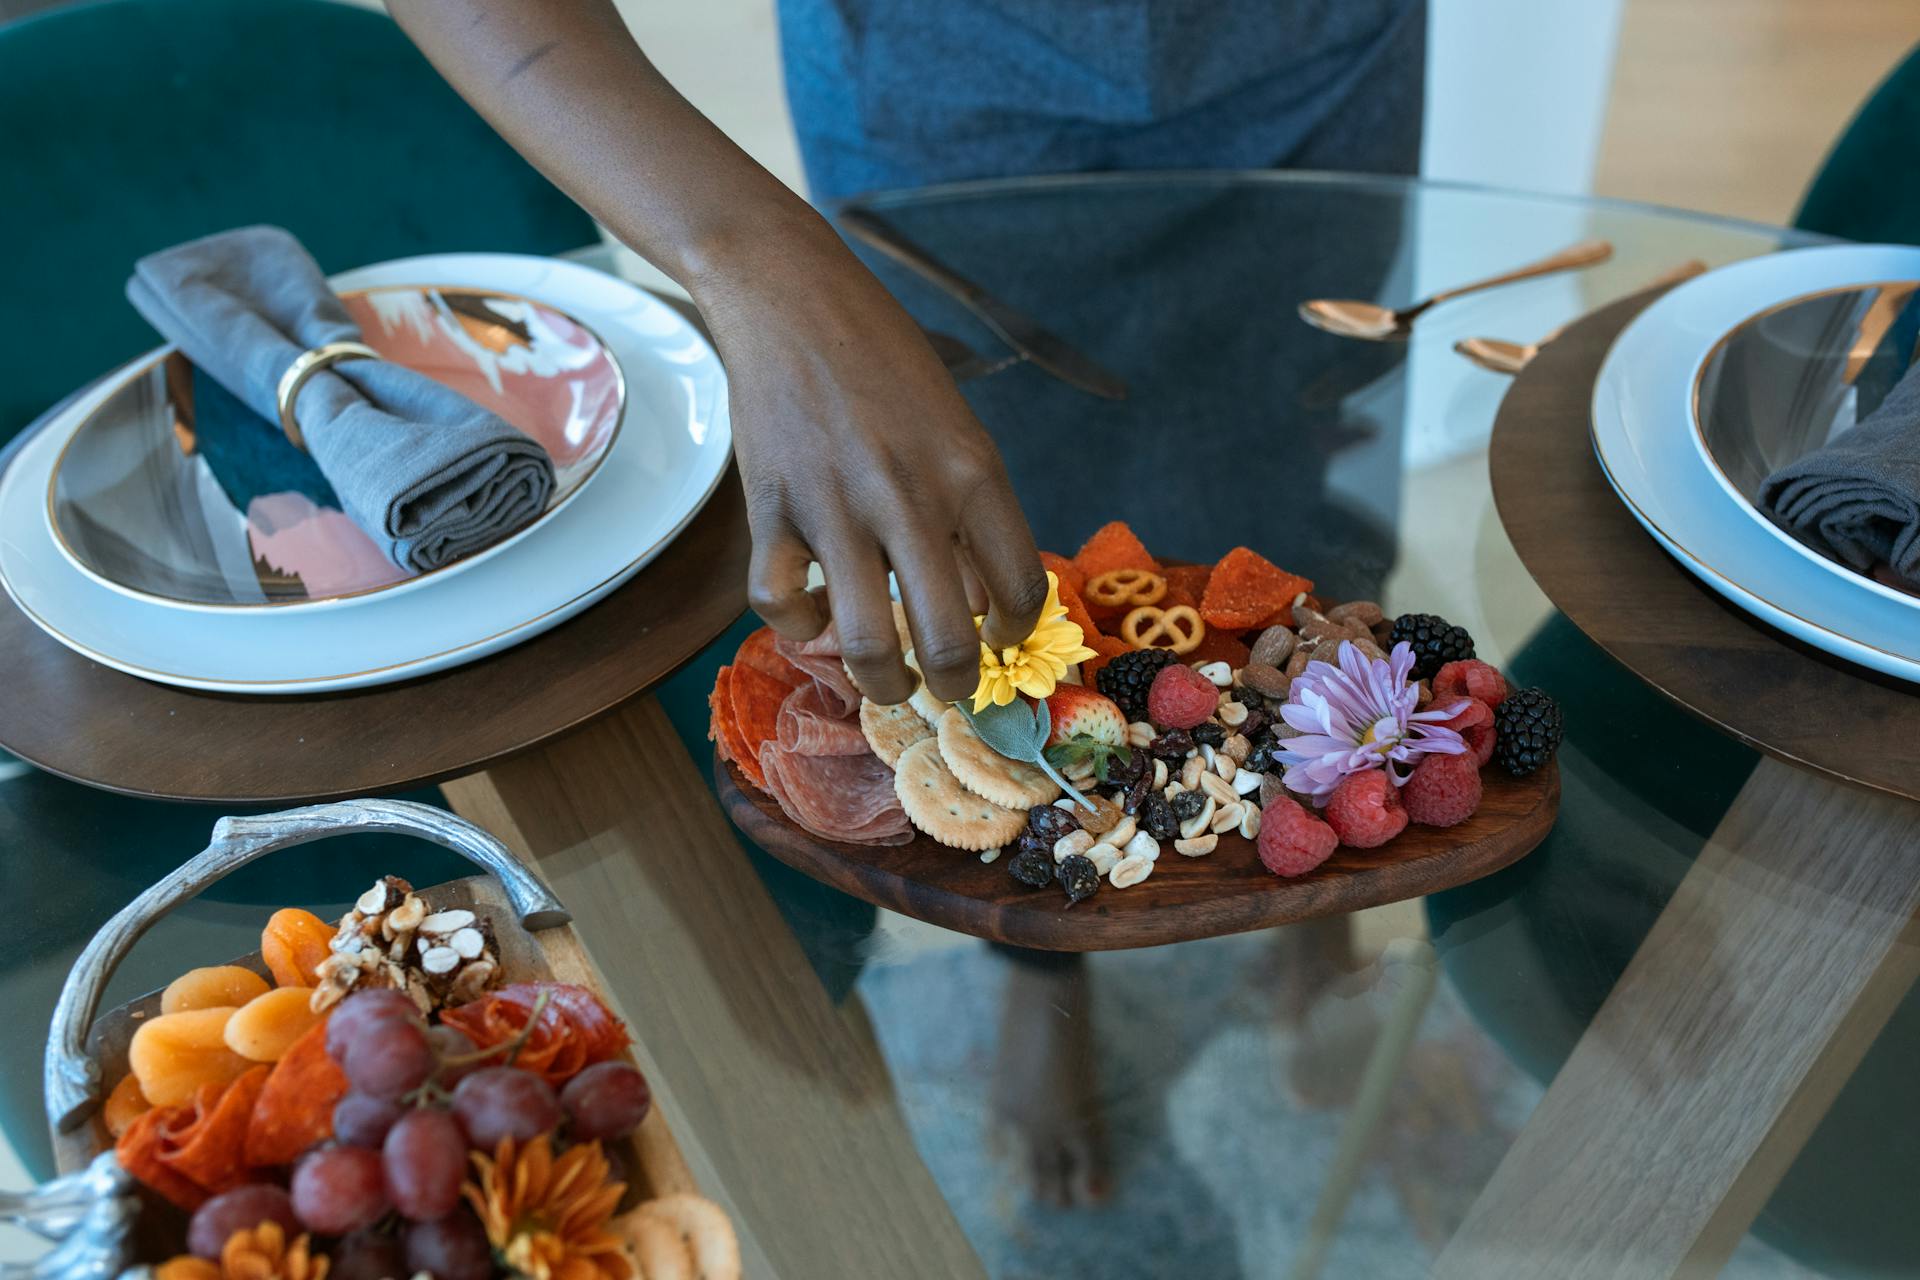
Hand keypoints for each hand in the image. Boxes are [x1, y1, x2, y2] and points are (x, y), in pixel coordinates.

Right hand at [695, 227, 1047, 706]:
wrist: (793, 299)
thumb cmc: (885, 360)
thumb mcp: (955, 425)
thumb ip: (973, 510)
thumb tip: (989, 601)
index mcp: (972, 471)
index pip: (1020, 588)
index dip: (1016, 635)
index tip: (1000, 642)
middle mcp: (911, 496)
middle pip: (950, 640)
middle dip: (955, 687)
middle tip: (949, 689)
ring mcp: (837, 507)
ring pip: (867, 644)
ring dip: (883, 681)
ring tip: (888, 679)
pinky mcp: (771, 508)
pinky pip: (781, 604)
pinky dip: (797, 627)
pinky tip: (813, 616)